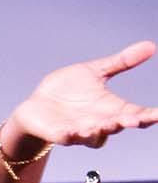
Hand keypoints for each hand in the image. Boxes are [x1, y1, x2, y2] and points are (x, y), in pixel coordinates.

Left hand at [8, 41, 157, 152]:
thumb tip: (151, 45)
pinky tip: (74, 131)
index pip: (138, 115)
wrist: (36, 105)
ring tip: (108, 124)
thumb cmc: (68, 90)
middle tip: (136, 119)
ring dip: (102, 130)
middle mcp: (101, 123)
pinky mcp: (60, 134)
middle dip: (129, 123)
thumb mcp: (95, 72)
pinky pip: (68, 137)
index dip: (151, 116)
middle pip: (119, 126)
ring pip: (96, 136)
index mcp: (113, 109)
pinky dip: (73, 135)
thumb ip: (122, 62)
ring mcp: (81, 131)